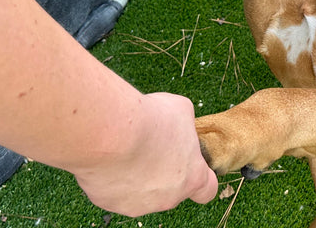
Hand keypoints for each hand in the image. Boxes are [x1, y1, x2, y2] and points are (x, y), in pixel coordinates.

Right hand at [71, 92, 218, 215]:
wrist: (111, 133)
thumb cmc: (151, 121)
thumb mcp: (180, 110)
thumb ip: (184, 124)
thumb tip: (179, 124)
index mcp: (193, 178)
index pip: (207, 190)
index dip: (200, 177)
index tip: (191, 165)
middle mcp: (168, 198)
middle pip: (170, 189)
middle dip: (162, 171)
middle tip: (150, 146)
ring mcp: (139, 204)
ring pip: (140, 191)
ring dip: (136, 174)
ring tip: (125, 148)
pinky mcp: (110, 203)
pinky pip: (114, 190)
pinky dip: (112, 175)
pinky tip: (108, 155)